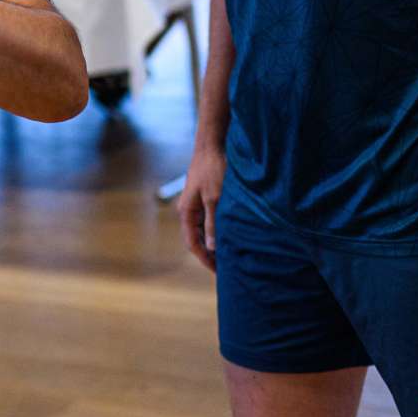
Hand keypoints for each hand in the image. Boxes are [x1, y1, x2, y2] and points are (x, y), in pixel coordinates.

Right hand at [178, 146, 224, 271]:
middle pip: (197, 238)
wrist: (212, 145)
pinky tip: (231, 233)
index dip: (205, 259)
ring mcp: (196, 203)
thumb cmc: (213, 170)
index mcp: (186, 212)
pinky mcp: (205, 197)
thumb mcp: (215, 199)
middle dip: (210, 253)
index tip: (219, 271)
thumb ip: (213, 224)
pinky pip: (210, 219)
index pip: (192, 243)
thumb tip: (213, 248)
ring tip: (231, 253)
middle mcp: (188, 210)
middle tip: (226, 267)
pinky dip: (218, 229)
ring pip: (204, 229)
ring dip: (215, 241)